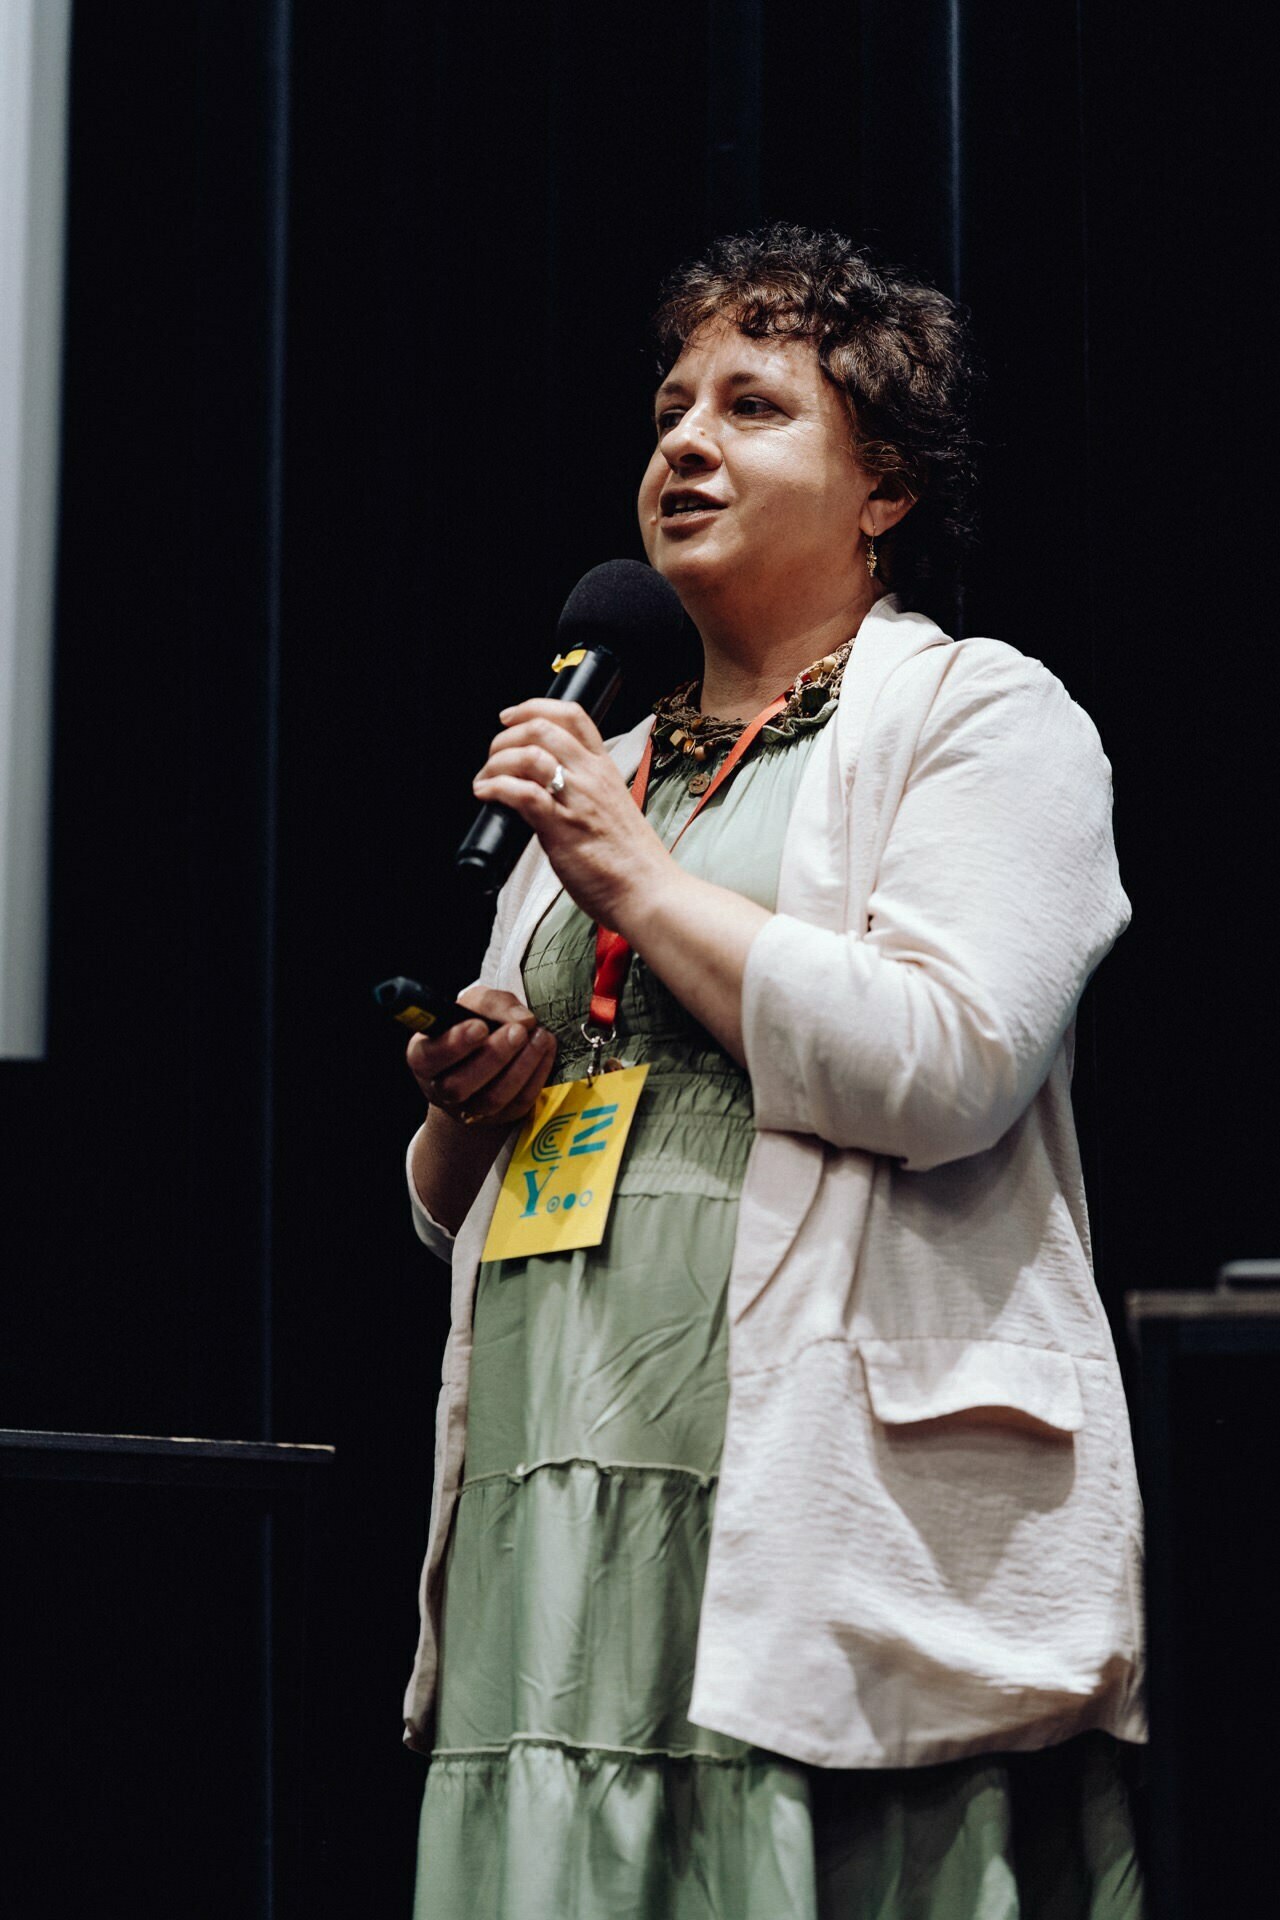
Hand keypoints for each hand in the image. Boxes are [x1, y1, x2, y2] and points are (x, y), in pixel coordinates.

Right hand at [406, 986, 557, 1127]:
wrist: (488, 1057)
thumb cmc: (475, 1024)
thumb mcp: (476, 1004)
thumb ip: (494, 1003)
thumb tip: (523, 1019)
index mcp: (423, 1056)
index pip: (429, 1057)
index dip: (454, 1045)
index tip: (480, 1027)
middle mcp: (440, 1088)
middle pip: (458, 1085)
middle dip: (494, 1056)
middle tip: (519, 1031)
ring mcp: (469, 1109)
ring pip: (491, 1099)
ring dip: (521, 1067)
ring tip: (541, 1037)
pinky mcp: (499, 1118)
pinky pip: (518, 1104)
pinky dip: (537, 1077)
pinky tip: (546, 1051)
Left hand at [471, 700, 670, 930]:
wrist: (649, 893)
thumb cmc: (632, 860)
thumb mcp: (612, 808)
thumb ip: (584, 793)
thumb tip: (546, 790)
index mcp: (605, 769)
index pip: (572, 715)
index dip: (534, 708)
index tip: (510, 717)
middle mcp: (591, 777)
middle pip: (543, 728)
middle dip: (506, 737)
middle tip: (493, 757)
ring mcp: (577, 801)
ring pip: (530, 755)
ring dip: (497, 762)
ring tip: (486, 780)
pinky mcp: (562, 829)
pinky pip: (522, 793)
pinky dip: (497, 788)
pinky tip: (487, 795)